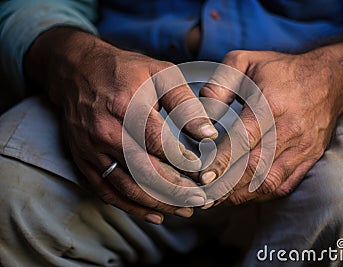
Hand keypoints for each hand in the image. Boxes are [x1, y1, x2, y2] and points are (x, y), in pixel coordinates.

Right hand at [25, 28, 217, 222]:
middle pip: (144, 171)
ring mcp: (91, 149)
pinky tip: (155, 214)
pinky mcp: (84, 160)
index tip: (205, 172)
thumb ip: (185, 103)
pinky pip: (107, 192)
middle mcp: (105, 131)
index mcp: (127, 106)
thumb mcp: (161, 73)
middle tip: (201, 200)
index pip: (158, 143)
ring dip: (158, 204)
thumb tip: (208, 133)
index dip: (184, 161)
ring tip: (185, 210)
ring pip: (127, 187)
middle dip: (176, 191)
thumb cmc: (127, 71)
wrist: (78, 71)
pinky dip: (132, 207)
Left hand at [200, 49, 342, 204]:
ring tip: (214, 200)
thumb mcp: (246, 61)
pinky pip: (284, 185)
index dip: (222, 161)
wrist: (328, 80)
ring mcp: (302, 148)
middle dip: (225, 186)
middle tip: (200, 196)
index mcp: (272, 104)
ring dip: (240, 195)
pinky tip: (239, 196)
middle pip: (254, 167)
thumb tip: (204, 109)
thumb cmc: (280, 70)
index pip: (244, 139)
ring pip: (269, 182)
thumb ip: (220, 82)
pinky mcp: (309, 159)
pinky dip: (259, 195)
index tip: (202, 177)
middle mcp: (290, 129)